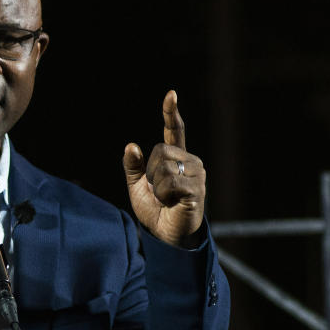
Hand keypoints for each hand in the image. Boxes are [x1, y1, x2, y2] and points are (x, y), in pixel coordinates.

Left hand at [123, 90, 205, 247]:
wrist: (167, 236)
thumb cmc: (155, 211)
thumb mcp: (137, 187)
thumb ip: (133, 167)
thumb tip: (131, 145)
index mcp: (176, 159)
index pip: (175, 131)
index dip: (171, 113)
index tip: (171, 94)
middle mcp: (190, 162)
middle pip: (160, 150)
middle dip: (150, 172)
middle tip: (159, 192)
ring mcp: (197, 174)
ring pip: (164, 166)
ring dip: (157, 187)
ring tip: (166, 199)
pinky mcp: (197, 188)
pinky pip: (170, 182)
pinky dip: (163, 195)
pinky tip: (172, 203)